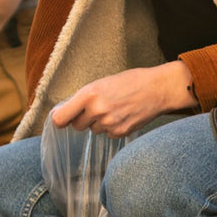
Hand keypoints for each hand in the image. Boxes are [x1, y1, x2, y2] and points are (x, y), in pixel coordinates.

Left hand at [51, 60, 197, 137]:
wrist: (157, 89)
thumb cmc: (129, 82)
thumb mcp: (101, 83)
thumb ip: (82, 98)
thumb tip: (62, 112)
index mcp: (88, 94)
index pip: (61, 118)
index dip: (59, 120)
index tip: (60, 119)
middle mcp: (97, 110)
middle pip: (77, 125)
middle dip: (83, 118)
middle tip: (96, 107)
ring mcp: (109, 123)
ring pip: (93, 130)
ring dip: (99, 122)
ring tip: (114, 108)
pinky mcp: (120, 132)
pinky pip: (107, 134)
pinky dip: (112, 127)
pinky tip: (123, 115)